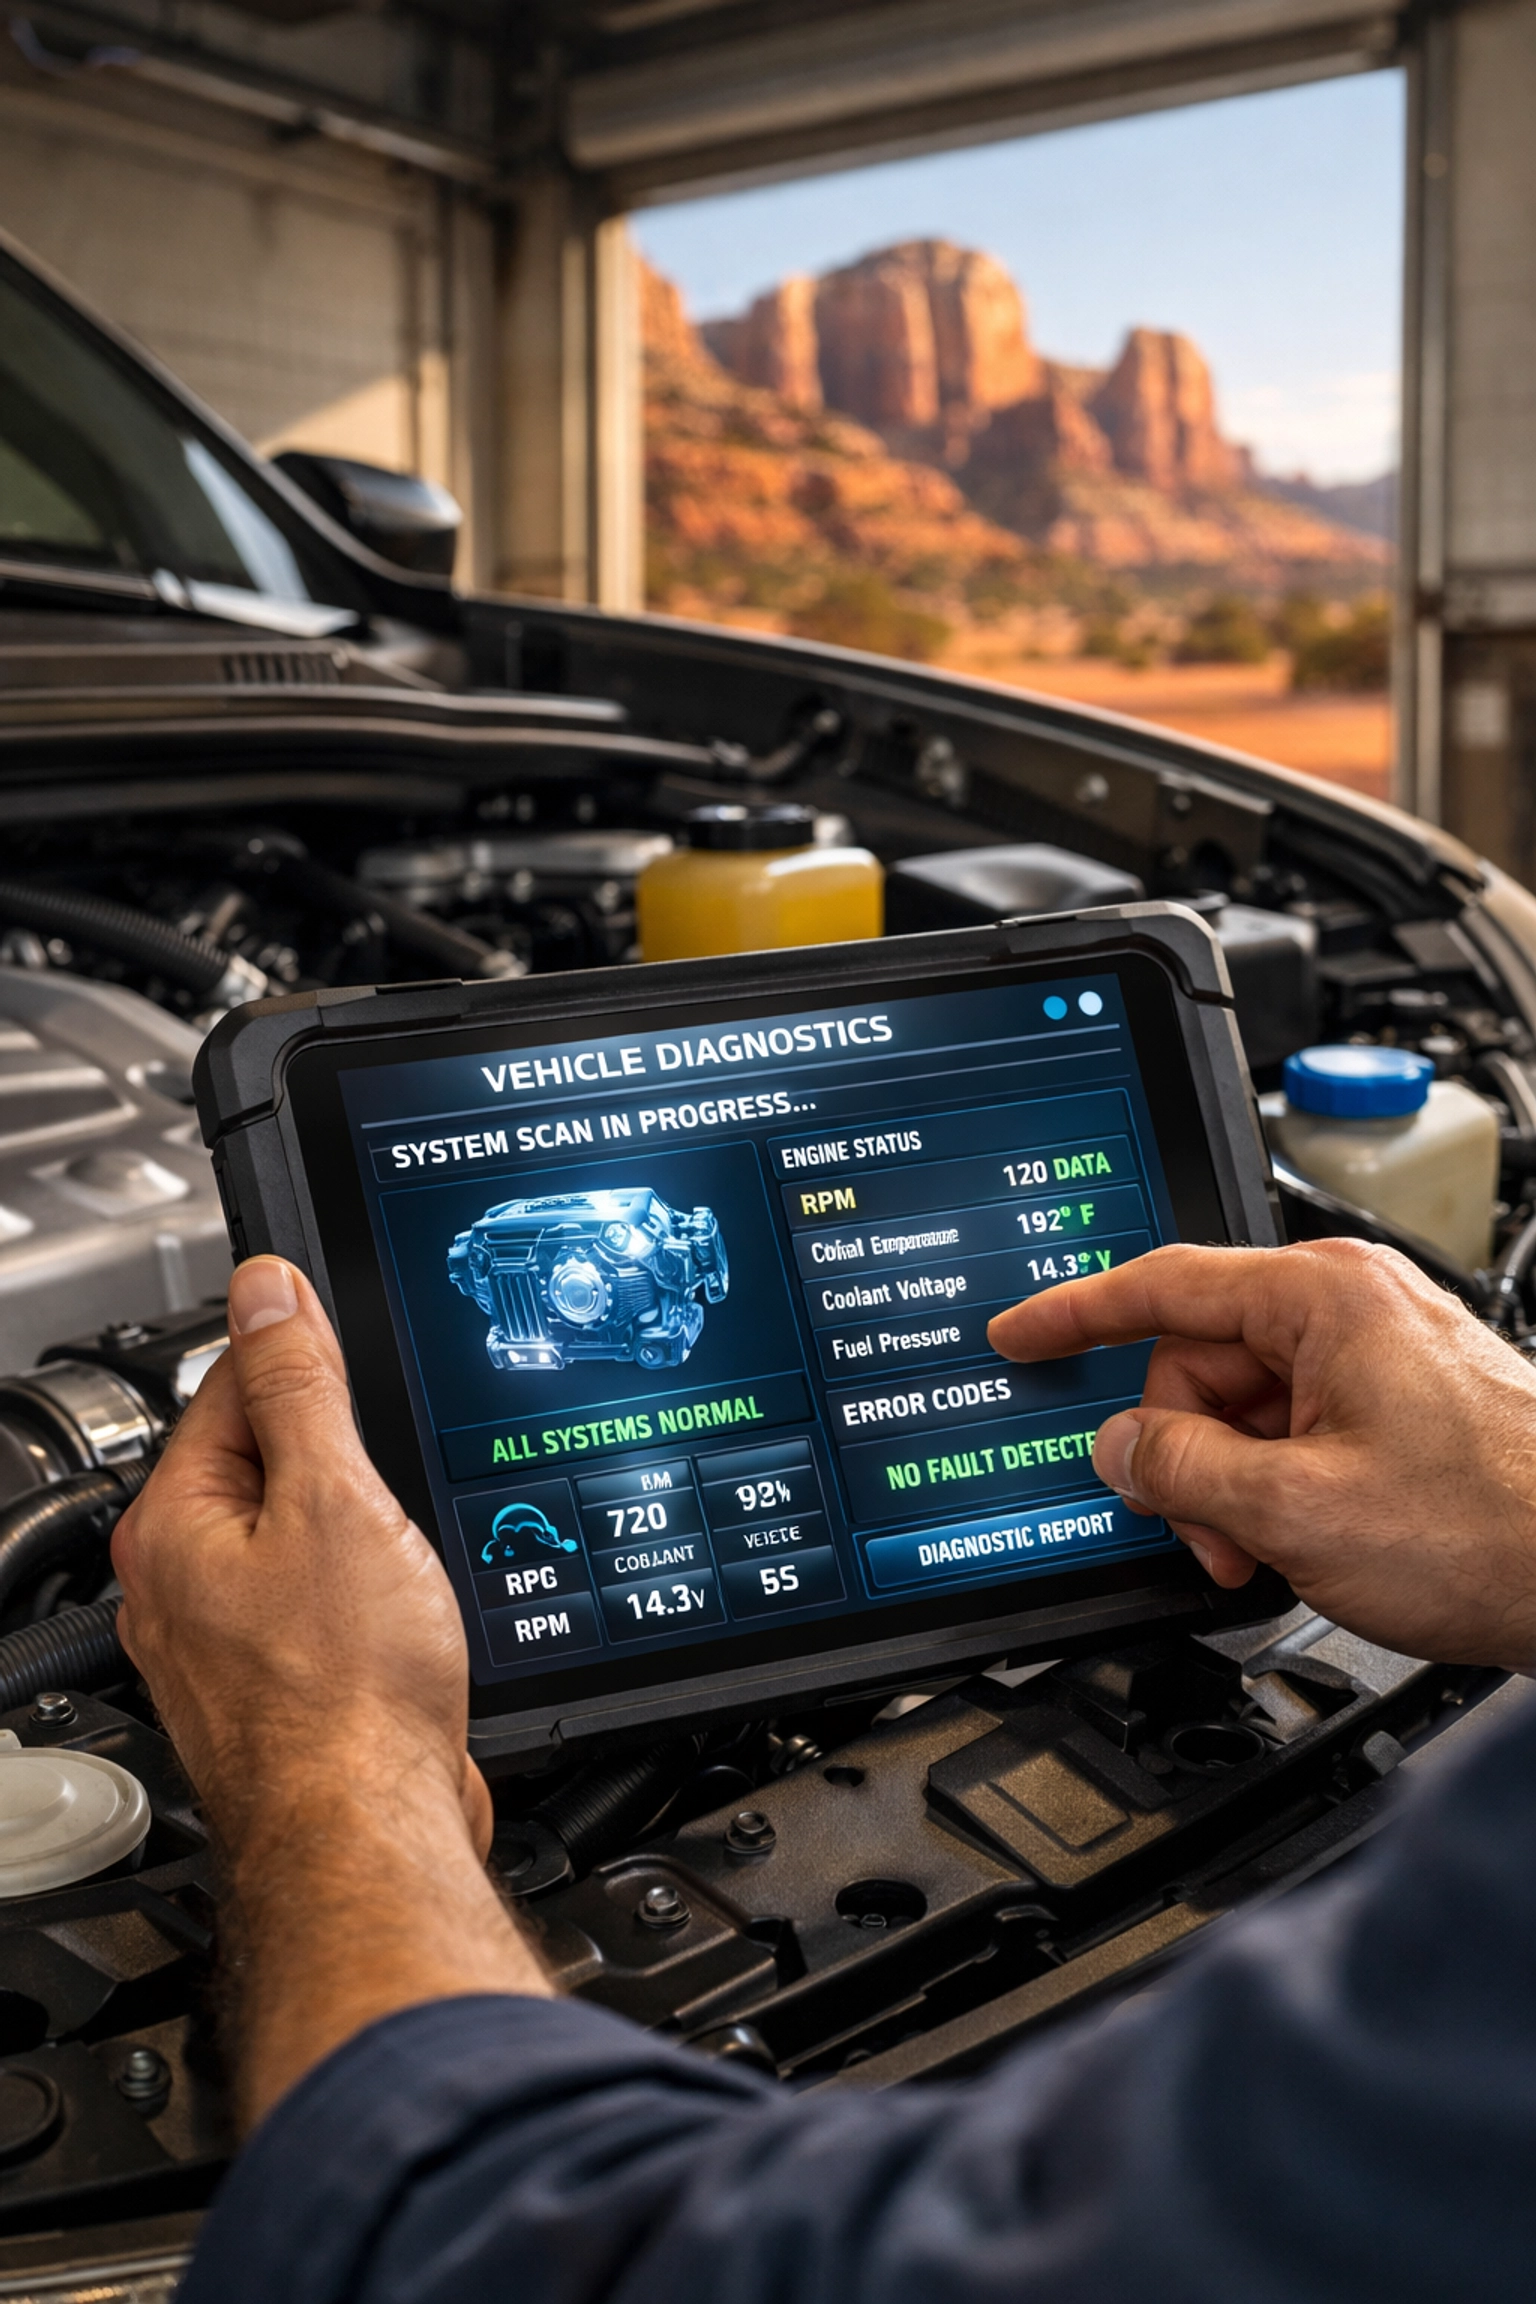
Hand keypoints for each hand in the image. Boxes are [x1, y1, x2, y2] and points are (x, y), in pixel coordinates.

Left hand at [113, 1254, 489, 1857]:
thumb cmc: (345, 1690)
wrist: (373, 1830)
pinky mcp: (279, 1687)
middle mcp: (178, 1585)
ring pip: (302, 1538)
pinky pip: (322, 1602)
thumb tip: (266, 1289)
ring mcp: (226, 1642)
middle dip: (342, 1456)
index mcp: (171, 1525)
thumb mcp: (334, 1497)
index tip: (357, 1348)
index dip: (308, 1359)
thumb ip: (298, 1384)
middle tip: (398, 1472)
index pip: (233, 1387)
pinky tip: (403, 1612)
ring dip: (360, 1529)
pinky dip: (366, 1592)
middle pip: (269, 1463)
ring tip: (404, 1550)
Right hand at [987, 1238, 1535, 1669]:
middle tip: (1208, 1534)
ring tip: (1268, 1553)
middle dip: (1184, 1458)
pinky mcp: (1398, 1403)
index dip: (1073, 1315)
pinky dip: (1276, 1491)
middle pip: (1199, 1366)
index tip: (1020, 1336)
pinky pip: (1294, 1430)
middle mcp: (1349, 1308)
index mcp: (1320, 1297)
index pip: (1160, 1285)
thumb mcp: (1294, 1508)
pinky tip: (1299, 1544)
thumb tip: (1120, 1449)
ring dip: (1232, 1489)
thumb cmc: (1494, 1528)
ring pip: (1244, 1409)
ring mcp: (1377, 1354)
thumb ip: (1182, 1470)